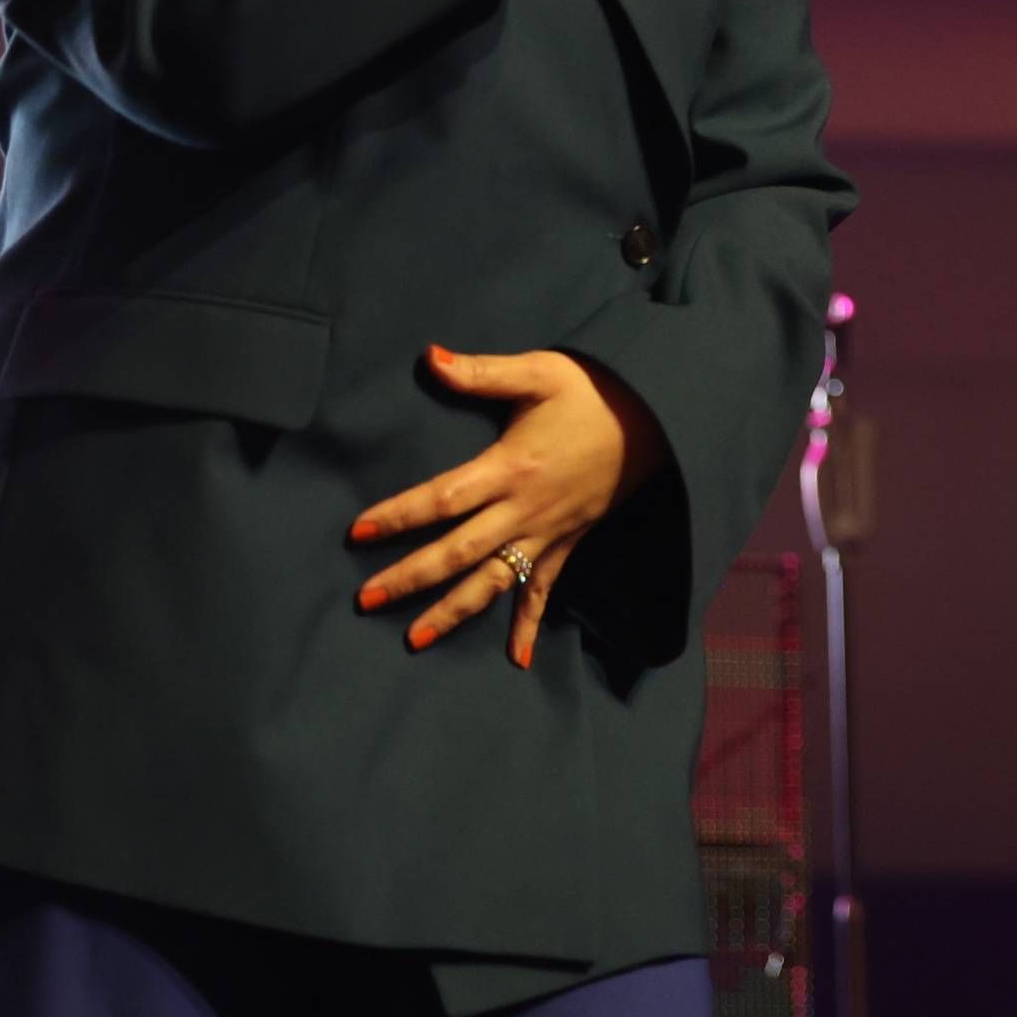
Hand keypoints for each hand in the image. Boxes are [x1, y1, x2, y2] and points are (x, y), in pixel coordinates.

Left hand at [350, 345, 668, 667]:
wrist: (657, 418)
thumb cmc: (593, 392)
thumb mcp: (539, 372)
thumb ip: (482, 371)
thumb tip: (429, 357)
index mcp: (510, 467)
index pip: (444, 498)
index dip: (400, 514)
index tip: (359, 531)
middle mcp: (525, 509)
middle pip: (460, 551)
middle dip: (412, 576)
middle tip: (366, 599)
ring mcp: (548, 532)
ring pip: (495, 581)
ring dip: (455, 612)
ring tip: (416, 639)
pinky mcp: (568, 543)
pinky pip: (545, 591)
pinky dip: (529, 626)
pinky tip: (515, 660)